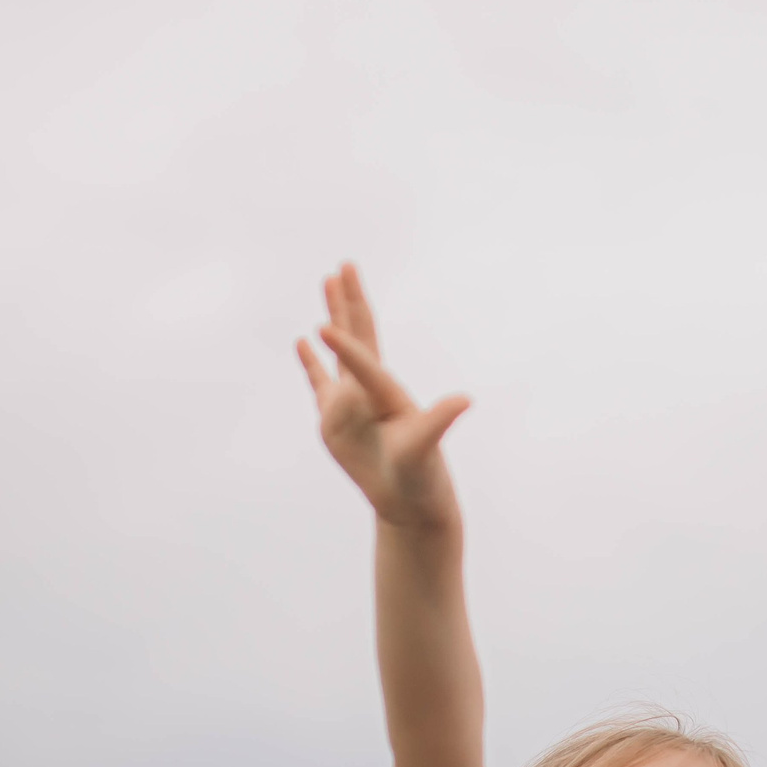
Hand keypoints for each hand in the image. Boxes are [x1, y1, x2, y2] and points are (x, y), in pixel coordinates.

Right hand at [297, 263, 471, 529]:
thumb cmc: (421, 477)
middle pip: (359, 336)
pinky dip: (310, 363)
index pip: (364, 362)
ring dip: (335, 315)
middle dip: (349, 302)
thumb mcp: (426, 450)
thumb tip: (464, 400)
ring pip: (339, 350)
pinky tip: (301, 340)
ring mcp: (352, 402)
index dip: (345, 347)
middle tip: (346, 265)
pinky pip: (320, 382)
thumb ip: (437, 423)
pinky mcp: (336, 419)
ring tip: (328, 279)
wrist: (411, 501)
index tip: (323, 329)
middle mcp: (370, 389)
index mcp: (387, 392)